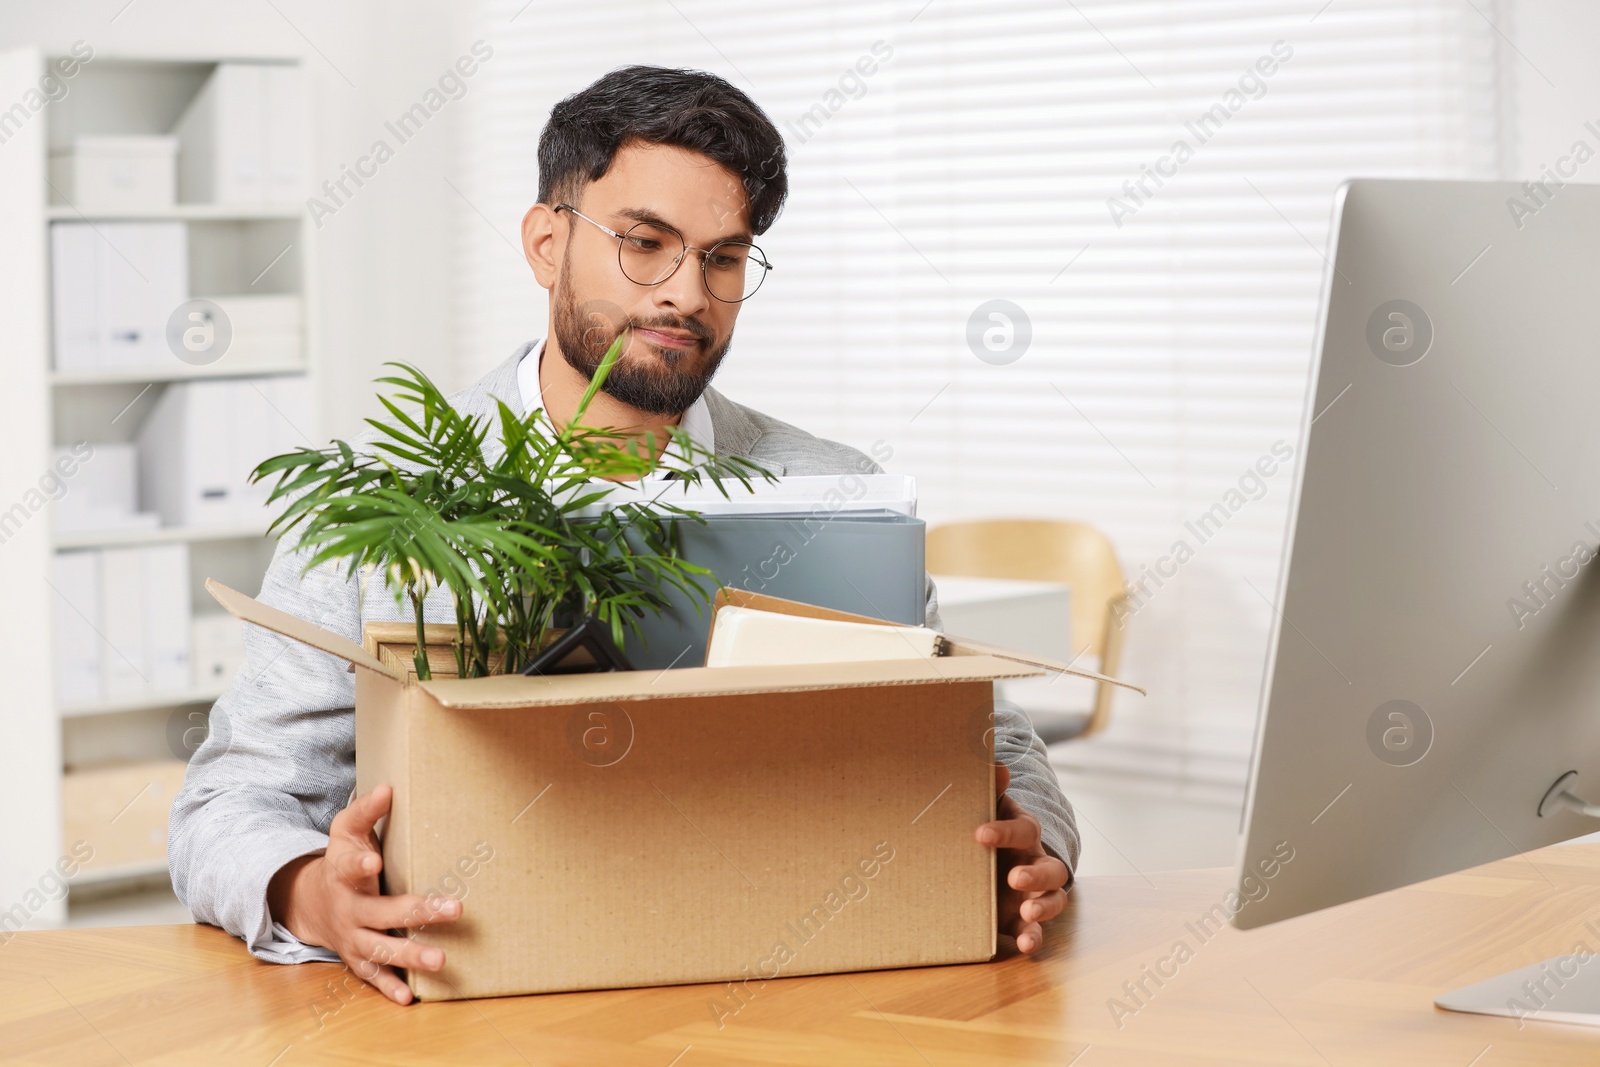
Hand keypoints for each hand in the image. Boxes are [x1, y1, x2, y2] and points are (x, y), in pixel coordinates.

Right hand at [267, 784, 461, 1004]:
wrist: (312, 903)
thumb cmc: (341, 859)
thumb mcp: (346, 830)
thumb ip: (366, 810)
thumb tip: (389, 788)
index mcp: (343, 874)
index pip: (348, 868)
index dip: (359, 865)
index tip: (374, 861)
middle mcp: (347, 909)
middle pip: (380, 913)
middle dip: (416, 912)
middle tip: (453, 908)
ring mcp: (351, 937)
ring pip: (379, 950)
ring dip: (410, 956)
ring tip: (441, 960)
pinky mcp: (356, 958)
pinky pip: (372, 976)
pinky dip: (388, 987)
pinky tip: (409, 997)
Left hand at [975, 763, 1071, 954]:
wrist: (993, 857)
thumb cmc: (989, 827)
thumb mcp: (989, 808)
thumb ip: (991, 789)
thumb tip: (997, 767)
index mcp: (1024, 833)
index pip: (1023, 829)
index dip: (1004, 831)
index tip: (980, 834)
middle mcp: (1037, 862)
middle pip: (1050, 869)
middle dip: (1035, 875)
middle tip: (1015, 877)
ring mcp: (1035, 893)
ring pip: (1053, 900)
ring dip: (1043, 909)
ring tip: (1027, 914)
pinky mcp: (1025, 918)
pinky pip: (1036, 930)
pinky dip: (1033, 938)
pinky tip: (1024, 946)